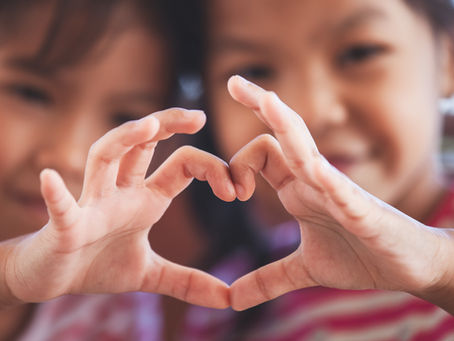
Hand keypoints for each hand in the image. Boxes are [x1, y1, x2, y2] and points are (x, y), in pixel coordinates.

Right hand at [2, 108, 234, 308]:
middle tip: (199, 115)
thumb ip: (187, 281)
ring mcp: (92, 205)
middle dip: (167, 124)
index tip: (235, 189)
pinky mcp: (64, 227)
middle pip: (142, 144)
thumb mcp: (150, 273)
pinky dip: (55, 195)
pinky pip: (60, 208)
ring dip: (123, 140)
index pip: (180, 166)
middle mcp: (120, 193)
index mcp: (144, 199)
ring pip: (104, 159)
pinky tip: (50, 178)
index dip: (209, 169)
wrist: (54, 279)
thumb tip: (228, 299)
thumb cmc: (99, 265)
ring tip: (149, 125)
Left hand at [227, 75, 453, 311]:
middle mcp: (314, 181)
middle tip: (234, 80)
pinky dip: (327, 179)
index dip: (237, 167)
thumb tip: (231, 298)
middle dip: (260, 105)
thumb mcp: (303, 270)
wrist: (408, 266)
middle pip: (283, 135)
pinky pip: (341, 189)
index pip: (263, 155)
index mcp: (298, 189)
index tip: (231, 192)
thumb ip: (267, 279)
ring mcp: (337, 191)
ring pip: (308, 149)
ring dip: (287, 125)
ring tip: (265, 99)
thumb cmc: (360, 256)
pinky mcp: (361, 210)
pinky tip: (313, 168)